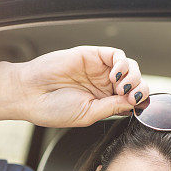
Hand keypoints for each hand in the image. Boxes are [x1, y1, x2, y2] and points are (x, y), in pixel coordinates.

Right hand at [0, 46, 148, 127]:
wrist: (30, 94)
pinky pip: (116, 55)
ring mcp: (99, 70)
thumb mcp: (88, 114)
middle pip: (135, 83)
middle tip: (130, 95)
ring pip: (130, 68)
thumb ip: (112, 107)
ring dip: (133, 76)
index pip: (131, 100)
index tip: (138, 105)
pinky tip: (115, 75)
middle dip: (139, 88)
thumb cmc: (52, 109)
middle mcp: (103, 86)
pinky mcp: (92, 55)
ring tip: (121, 85)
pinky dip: (122, 63)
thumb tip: (135, 102)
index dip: (139, 101)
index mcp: (103, 103)